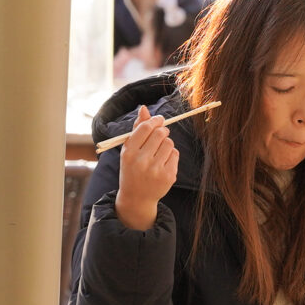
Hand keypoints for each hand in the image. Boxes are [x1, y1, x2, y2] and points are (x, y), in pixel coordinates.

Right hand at [114, 107, 178, 232]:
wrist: (136, 197)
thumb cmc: (132, 168)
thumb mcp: (129, 149)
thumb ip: (137, 128)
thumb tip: (144, 107)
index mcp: (129, 152)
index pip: (146, 128)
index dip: (155, 120)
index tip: (159, 120)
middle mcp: (141, 161)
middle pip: (160, 133)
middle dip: (163, 130)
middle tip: (161, 133)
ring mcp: (155, 170)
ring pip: (169, 143)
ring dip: (167, 143)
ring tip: (160, 150)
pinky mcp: (168, 177)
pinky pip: (175, 154)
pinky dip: (171, 154)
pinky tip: (163, 162)